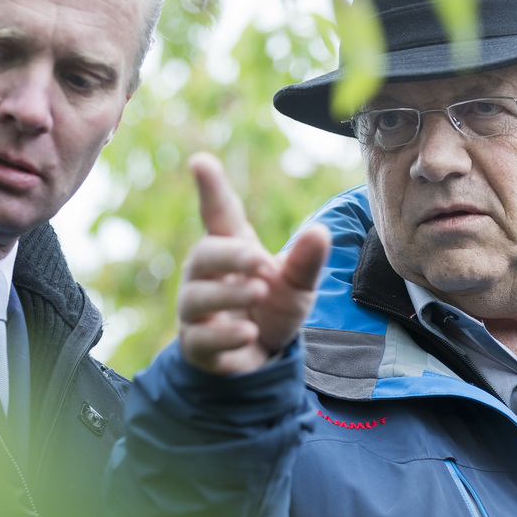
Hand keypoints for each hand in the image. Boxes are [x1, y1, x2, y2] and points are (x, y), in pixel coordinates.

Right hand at [178, 152, 330, 375]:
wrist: (262, 355)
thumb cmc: (275, 306)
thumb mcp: (299, 284)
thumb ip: (306, 261)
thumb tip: (320, 232)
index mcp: (231, 248)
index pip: (217, 213)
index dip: (209, 187)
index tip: (200, 161)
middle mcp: (206, 274)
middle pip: (204, 254)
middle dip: (231, 256)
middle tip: (260, 262)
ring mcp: (197, 309)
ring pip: (197, 297)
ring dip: (229, 294)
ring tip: (259, 292)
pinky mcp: (197, 343)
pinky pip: (200, 337)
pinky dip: (224, 334)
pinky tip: (248, 332)